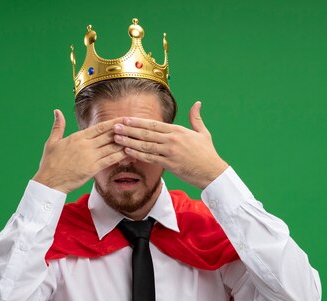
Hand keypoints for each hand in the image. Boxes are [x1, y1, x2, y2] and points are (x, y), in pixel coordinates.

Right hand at [33, 110, 126, 193]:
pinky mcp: (92, 169)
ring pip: (111, 147)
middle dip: (123, 130)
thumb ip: (58, 126)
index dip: (114, 122)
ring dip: (124, 142)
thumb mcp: (52, 142)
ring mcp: (90, 157)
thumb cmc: (49, 163)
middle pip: (108, 135)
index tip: (124, 118)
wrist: (48, 181)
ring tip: (136, 138)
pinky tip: (129, 153)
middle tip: (135, 125)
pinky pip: (109, 160)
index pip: (99, 127)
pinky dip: (120, 156)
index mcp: (77, 137)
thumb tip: (57, 111)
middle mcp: (85, 145)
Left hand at [112, 101, 228, 188]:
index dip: (138, 122)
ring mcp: (170, 152)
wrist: (212, 172)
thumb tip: (197, 103)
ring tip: (116, 138)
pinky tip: (127, 152)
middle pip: (146, 133)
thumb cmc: (207, 153)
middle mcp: (172, 140)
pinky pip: (150, 158)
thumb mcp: (203, 132)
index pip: (153, 125)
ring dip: (129, 142)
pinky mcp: (169, 164)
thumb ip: (195, 118)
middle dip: (129, 130)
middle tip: (115, 126)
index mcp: (178, 131)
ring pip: (145, 145)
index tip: (126, 119)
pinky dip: (137, 155)